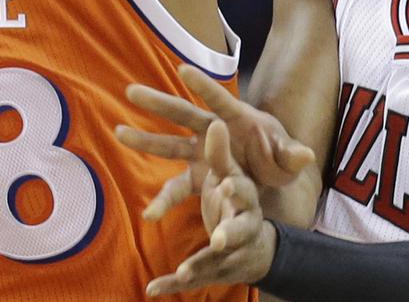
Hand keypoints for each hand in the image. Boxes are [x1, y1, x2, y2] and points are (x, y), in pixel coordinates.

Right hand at [115, 65, 314, 219]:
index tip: (182, 69)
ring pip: (169, 145)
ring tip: (118, 132)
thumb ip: (291, 156)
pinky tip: (149, 214)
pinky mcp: (196, 177)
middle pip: (182, 114)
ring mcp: (200, 154)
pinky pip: (176, 188)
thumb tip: (305, 154)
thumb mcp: (288, 160)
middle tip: (131, 91)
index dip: (202, 86)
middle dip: (158, 103)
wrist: (270, 177)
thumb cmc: (278, 159)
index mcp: (236, 120)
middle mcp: (212, 133)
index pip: (218, 100)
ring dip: (144, 140)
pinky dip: (163, 201)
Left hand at [146, 120, 277, 295]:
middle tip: (219, 241)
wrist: (256, 242)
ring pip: (216, 260)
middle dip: (229, 234)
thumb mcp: (231, 174)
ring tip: (184, 275)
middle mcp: (242, 225)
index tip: (226, 187)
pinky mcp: (214, 269)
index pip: (244, 193)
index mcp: (247, 199)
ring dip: (200, 266)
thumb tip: (218, 123)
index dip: (236, 190)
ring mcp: (230, 251)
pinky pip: (194, 277)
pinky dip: (171, 284)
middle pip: (238, 231)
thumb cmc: (237, 197)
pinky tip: (152, 290)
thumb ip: (221, 153)